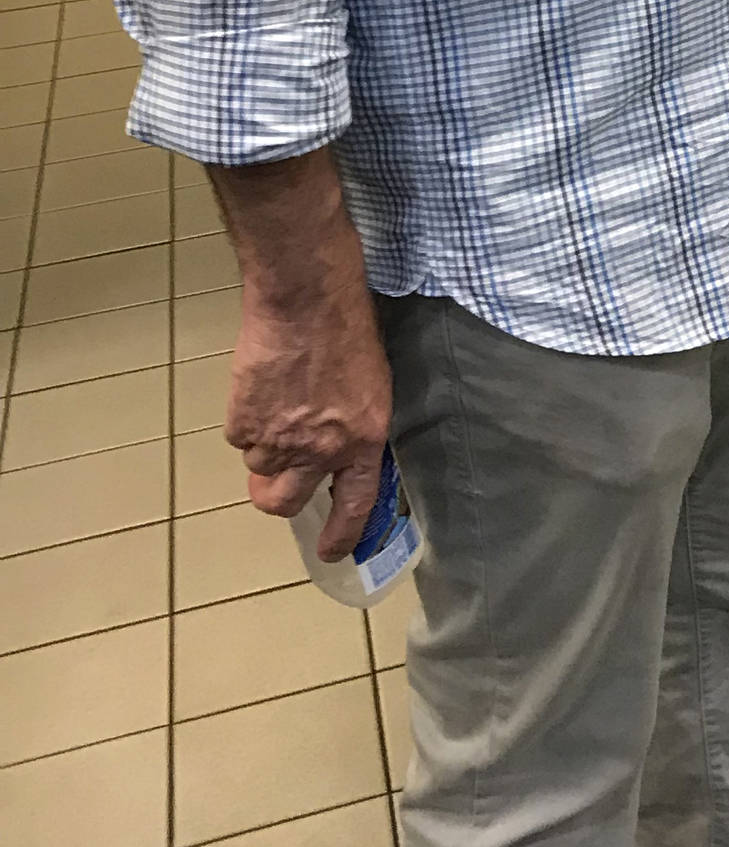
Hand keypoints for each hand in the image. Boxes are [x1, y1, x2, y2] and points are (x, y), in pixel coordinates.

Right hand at [206, 147, 392, 561]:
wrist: (306, 295)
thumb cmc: (348, 326)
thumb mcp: (371, 382)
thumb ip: (354, 426)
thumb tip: (340, 451)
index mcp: (363, 439)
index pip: (356, 504)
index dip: (342, 534)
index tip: (331, 551)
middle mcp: (322, 450)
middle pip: (284, 502)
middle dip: (277, 495)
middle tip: (278, 473)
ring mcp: (280, 438)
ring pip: (258, 466)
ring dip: (264, 446)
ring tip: (277, 401)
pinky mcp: (245, 420)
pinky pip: (239, 436)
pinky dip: (246, 418)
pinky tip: (261, 385)